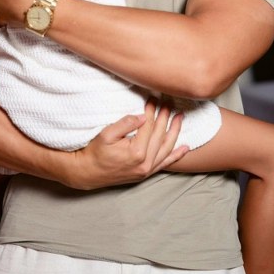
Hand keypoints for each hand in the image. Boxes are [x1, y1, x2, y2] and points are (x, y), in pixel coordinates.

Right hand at [66, 98, 188, 189]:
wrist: (88, 173)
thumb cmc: (95, 152)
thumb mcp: (107, 134)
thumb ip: (126, 123)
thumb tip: (144, 116)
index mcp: (137, 152)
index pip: (149, 126)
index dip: (152, 111)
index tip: (153, 99)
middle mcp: (145, 163)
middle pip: (160, 135)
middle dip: (165, 117)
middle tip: (168, 103)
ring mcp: (147, 170)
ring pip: (167, 148)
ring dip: (175, 132)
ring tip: (180, 118)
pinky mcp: (146, 174)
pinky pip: (165, 164)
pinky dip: (176, 155)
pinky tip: (185, 148)